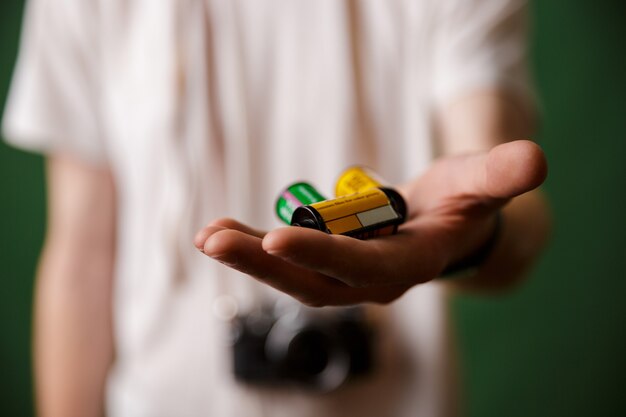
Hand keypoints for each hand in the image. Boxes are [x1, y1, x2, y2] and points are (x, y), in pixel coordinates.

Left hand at [194, 140, 546, 305]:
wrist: (446, 228)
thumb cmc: (464, 204)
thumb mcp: (482, 182)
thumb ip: (501, 174)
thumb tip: (534, 159)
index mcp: (409, 266)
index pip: (364, 268)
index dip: (324, 255)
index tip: (277, 235)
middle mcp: (371, 281)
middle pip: (314, 281)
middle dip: (264, 264)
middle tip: (215, 242)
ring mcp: (345, 276)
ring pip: (292, 276)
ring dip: (248, 258)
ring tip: (208, 237)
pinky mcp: (326, 262)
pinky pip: (286, 259)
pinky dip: (253, 248)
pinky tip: (221, 233)